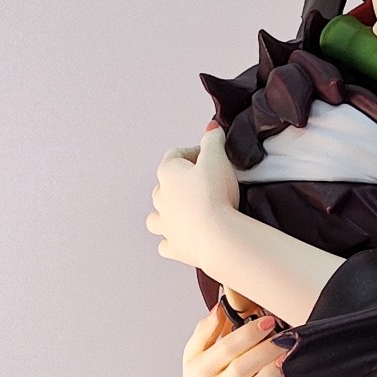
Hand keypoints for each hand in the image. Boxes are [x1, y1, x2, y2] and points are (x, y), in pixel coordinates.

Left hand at [146, 125, 239, 271]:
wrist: (217, 235)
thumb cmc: (215, 195)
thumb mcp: (217, 158)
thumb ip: (213, 140)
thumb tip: (212, 130)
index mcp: (167, 173)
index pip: (175, 155)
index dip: (195, 153)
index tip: (212, 157)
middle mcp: (160, 198)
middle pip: (166, 184)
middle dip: (183, 183)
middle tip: (207, 184)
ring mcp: (165, 224)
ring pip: (158, 216)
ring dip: (170, 212)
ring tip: (189, 211)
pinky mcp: (174, 247)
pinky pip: (167, 242)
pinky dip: (173, 239)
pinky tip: (185, 237)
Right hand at [182, 302, 292, 376]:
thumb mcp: (195, 360)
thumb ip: (205, 333)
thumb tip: (219, 308)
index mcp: (198, 372)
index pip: (225, 349)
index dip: (249, 334)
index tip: (269, 321)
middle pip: (240, 368)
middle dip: (266, 350)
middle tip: (287, 338)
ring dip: (270, 373)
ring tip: (287, 358)